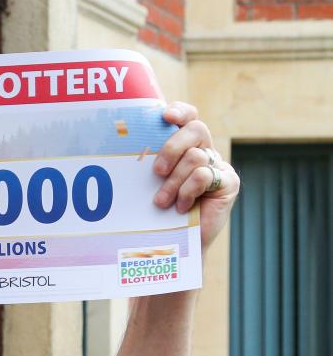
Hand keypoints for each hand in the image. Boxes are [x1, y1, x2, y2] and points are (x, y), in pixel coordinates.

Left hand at [151, 102, 240, 250]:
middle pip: (196, 129)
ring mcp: (219, 166)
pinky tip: (181, 207)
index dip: (180, 111)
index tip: (164, 116)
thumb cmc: (158, 212)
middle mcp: (206, 151)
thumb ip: (150, 162)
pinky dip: (187, 191)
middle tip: (156, 172)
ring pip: (195, 156)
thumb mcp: (151, 183)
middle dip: (172, 148)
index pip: (189, 117)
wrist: (178, 244)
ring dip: (174, 181)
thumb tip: (127, 145)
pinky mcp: (229, 183)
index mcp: (186, 146)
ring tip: (162, 202)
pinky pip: (204, 175)